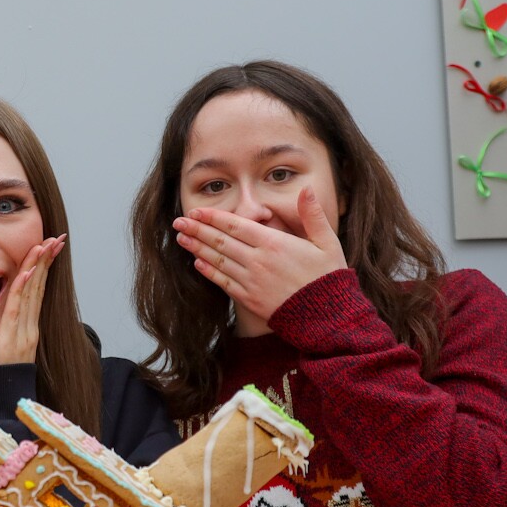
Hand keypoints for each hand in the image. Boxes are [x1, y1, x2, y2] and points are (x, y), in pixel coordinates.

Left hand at [0, 234, 65, 365]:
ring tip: (44, 245)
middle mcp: (30, 322)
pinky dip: (23, 290)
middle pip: (40, 285)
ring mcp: (24, 329)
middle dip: (48, 260)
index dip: (44, 266)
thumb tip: (14, 311)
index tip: (50, 246)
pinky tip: (27, 273)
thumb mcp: (10, 341)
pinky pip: (18, 309)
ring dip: (38, 267)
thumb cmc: (5, 368)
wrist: (6, 392)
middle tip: (57, 237)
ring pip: (32, 292)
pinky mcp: (13, 336)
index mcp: (27, 322)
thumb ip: (13, 325)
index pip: (37, 288)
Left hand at [171, 188, 346, 324]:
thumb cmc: (328, 277)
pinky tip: (197, 263)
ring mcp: (251, 281)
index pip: (236, 225)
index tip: (196, 211)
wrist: (327, 317)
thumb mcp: (327, 243)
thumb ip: (313, 215)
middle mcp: (258, 261)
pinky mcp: (249, 299)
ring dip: (197, 248)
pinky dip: (208, 272)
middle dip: (197, 230)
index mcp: (275, 243)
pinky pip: (223, 282)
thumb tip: (306, 189)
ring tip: (181, 238)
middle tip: (179, 222)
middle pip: (221, 241)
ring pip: (218, 260)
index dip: (213, 218)